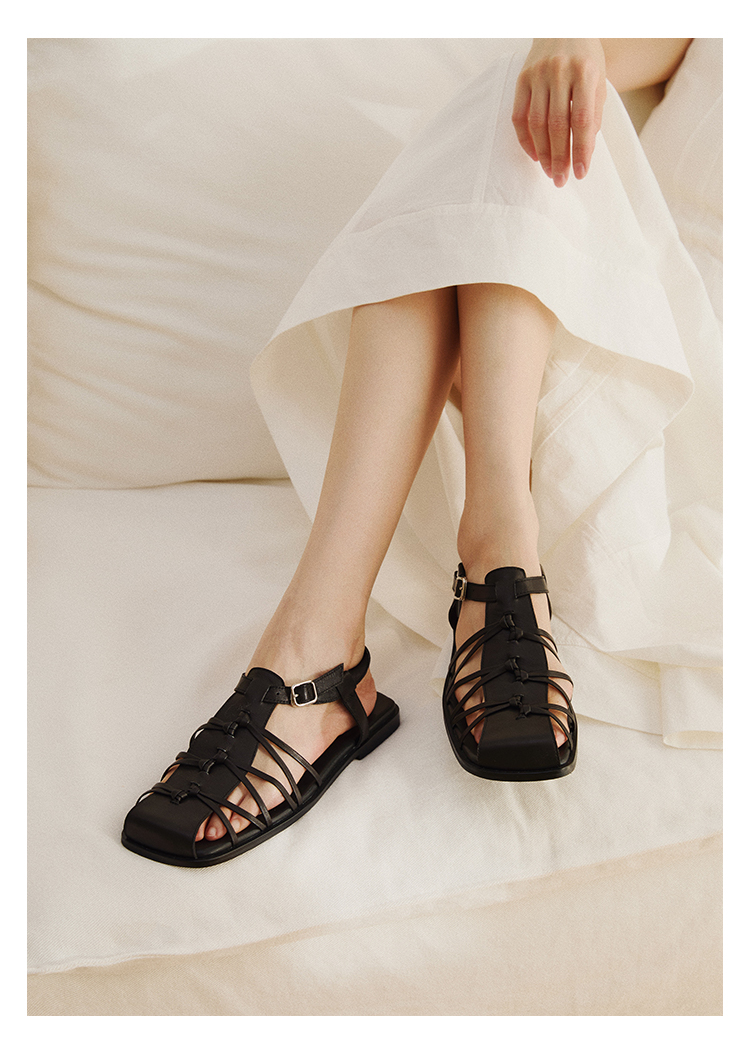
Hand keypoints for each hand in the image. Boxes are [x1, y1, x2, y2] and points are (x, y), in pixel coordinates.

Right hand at [512, 39, 606, 186]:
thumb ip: (593, 113)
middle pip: (558, 125)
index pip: (583, 119)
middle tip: (561, 180)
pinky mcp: (521, 78)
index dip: (581, 149)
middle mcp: (560, 71)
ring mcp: (537, 74)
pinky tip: (534, 155)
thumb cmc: (586, 59)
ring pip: (537, 124)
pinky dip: (526, 140)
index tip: (580, 173)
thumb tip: (583, 152)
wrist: (564, 27)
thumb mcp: (599, 81)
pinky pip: (519, 117)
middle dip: (560, 157)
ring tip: (550, 171)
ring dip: (543, 153)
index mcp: (585, 72)